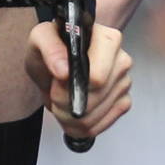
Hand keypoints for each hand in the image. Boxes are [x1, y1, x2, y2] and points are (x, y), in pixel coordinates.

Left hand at [27, 18, 130, 140]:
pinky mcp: (122, 102)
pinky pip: (102, 125)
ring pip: (96, 115)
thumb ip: (50, 49)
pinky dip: (82, 125)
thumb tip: (64, 69)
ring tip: (62, 103)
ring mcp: (123, 82)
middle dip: (68, 104)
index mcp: (107, 40)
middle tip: (55, 95)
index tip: (59, 83)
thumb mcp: (40, 39)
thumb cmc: (51, 50)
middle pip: (96, 98)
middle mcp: (120, 60)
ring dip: (71, 118)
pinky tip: (74, 112)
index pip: (97, 77)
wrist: (54, 66)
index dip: (73, 87)